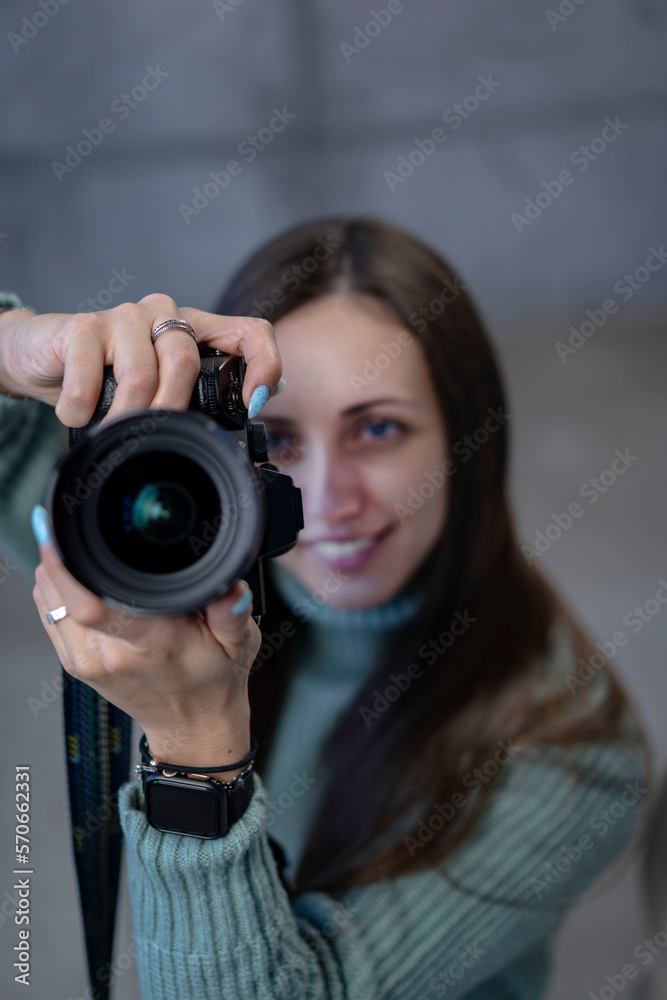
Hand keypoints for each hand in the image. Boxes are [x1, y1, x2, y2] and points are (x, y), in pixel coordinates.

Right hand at [0, 293, 281, 424]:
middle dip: (171, 410)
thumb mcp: (158, 388)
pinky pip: (91, 375)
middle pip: (187, 362)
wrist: (40, 356)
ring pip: (142, 373)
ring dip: (127, 416)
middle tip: (153, 436)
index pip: (251, 332)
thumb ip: (196, 396)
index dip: (263, 366)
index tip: (251, 406)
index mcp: (194, 329)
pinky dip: (83, 407)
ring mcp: (124, 316)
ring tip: (112, 432)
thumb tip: (248, 414)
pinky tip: (77, 414)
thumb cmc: (106, 377)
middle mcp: (164, 314)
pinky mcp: (83, 326)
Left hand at [31, 509, 259, 779]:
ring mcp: (86, 660)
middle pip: (63, 594)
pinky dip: (53, 588)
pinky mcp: (73, 662)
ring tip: (77, 549)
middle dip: (64, 554)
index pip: (92, 605)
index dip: (68, 566)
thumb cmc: (213, 681)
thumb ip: (233, 612)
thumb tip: (233, 588)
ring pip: (50, 599)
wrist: (192, 726)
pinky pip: (48, 613)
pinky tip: (72, 576)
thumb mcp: (240, 642)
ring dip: (56, 569)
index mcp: (152, 643)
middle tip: (76, 527)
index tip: (61, 533)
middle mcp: (110, 654)